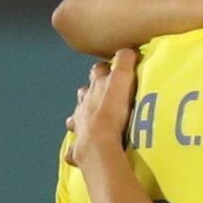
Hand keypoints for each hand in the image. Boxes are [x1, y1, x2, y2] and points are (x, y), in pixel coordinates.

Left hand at [69, 51, 138, 168]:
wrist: (100, 142)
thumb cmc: (112, 110)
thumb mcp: (122, 78)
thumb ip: (124, 61)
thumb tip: (128, 49)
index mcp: (94, 88)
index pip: (98, 71)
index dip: (103, 70)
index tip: (109, 69)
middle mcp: (83, 105)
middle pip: (84, 93)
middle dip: (89, 93)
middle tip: (97, 95)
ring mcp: (79, 126)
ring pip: (75, 119)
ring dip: (80, 118)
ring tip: (85, 122)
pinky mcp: (78, 148)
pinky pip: (73, 149)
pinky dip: (75, 150)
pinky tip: (78, 153)